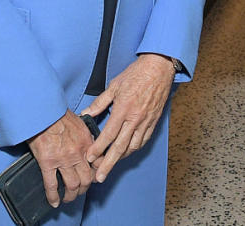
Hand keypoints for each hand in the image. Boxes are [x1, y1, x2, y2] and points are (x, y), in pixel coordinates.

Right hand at [28, 110, 95, 206]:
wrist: (42, 110)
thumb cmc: (57, 113)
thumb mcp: (79, 121)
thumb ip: (84, 134)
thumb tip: (86, 142)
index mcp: (86, 142)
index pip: (98, 164)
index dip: (96, 174)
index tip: (93, 178)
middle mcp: (77, 153)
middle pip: (86, 179)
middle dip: (84, 189)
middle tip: (80, 191)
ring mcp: (63, 159)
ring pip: (72, 185)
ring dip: (71, 195)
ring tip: (68, 198)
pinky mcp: (47, 163)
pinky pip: (52, 185)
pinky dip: (53, 196)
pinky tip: (54, 201)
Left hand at [83, 54, 174, 182]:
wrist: (158, 68)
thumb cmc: (136, 74)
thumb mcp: (114, 86)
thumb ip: (99, 102)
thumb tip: (86, 113)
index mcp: (123, 109)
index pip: (108, 134)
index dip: (98, 148)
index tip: (90, 158)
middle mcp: (135, 118)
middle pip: (120, 147)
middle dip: (108, 164)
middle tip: (100, 176)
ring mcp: (145, 122)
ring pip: (132, 147)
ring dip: (121, 158)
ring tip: (110, 164)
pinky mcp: (153, 122)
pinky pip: (143, 141)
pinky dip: (134, 149)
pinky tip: (127, 152)